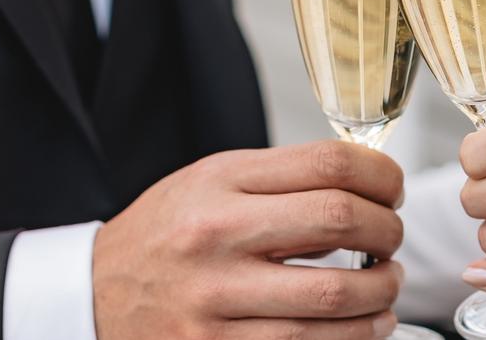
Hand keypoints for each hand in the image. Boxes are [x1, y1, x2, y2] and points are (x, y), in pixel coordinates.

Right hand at [94, 141, 405, 338]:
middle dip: (389, 231)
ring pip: (336, 297)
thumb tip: (365, 189)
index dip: (381, 174)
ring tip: (386, 286)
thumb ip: (280, 181)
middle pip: (341, 220)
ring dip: (382, 293)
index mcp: (219, 183)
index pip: (328, 163)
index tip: (390, 189)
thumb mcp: (208, 183)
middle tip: (392, 239)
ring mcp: (216, 300)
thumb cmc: (163, 236)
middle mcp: (216, 236)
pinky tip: (364, 325)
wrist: (94, 296)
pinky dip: (355, 336)